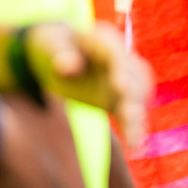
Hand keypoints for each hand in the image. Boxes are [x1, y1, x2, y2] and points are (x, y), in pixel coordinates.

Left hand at [26, 21, 151, 148]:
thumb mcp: (50, 42)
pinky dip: (133, 128)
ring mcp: (120, 81)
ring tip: (134, 139)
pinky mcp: (117, 100)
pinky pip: (129, 114)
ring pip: (137, 98)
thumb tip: (69, 69)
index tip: (119, 85)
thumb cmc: (51, 43)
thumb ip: (60, 52)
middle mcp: (119, 61)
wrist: (53, 53)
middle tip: (130, 115)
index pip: (117, 54)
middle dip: (133, 96)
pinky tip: (134, 146)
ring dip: (137, 117)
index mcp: (103, 41)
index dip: (121, 69)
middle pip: (135, 77)